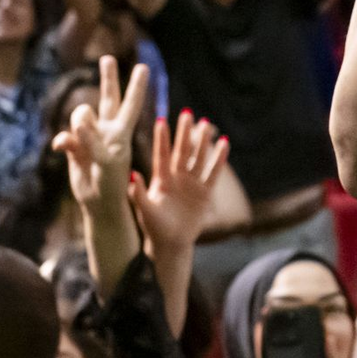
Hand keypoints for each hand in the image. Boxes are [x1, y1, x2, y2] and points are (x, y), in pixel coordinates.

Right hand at [52, 55, 149, 214]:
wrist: (99, 201)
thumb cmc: (111, 183)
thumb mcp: (106, 162)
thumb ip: (91, 141)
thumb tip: (77, 122)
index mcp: (122, 132)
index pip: (131, 103)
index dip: (137, 86)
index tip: (144, 67)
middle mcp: (107, 129)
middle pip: (108, 97)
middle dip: (108, 77)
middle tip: (107, 58)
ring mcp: (90, 136)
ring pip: (82, 113)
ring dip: (80, 122)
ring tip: (82, 142)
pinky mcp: (74, 146)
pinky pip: (64, 136)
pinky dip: (63, 141)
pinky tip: (61, 148)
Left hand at [127, 110, 228, 253]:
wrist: (171, 243)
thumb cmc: (154, 228)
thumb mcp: (144, 211)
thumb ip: (138, 194)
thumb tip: (131, 175)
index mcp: (160, 180)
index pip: (161, 155)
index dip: (162, 139)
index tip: (162, 121)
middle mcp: (176, 178)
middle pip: (182, 151)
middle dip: (184, 133)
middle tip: (187, 114)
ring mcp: (191, 184)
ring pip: (198, 158)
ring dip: (202, 142)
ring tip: (206, 123)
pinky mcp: (204, 193)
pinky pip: (213, 173)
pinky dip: (219, 159)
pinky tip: (224, 143)